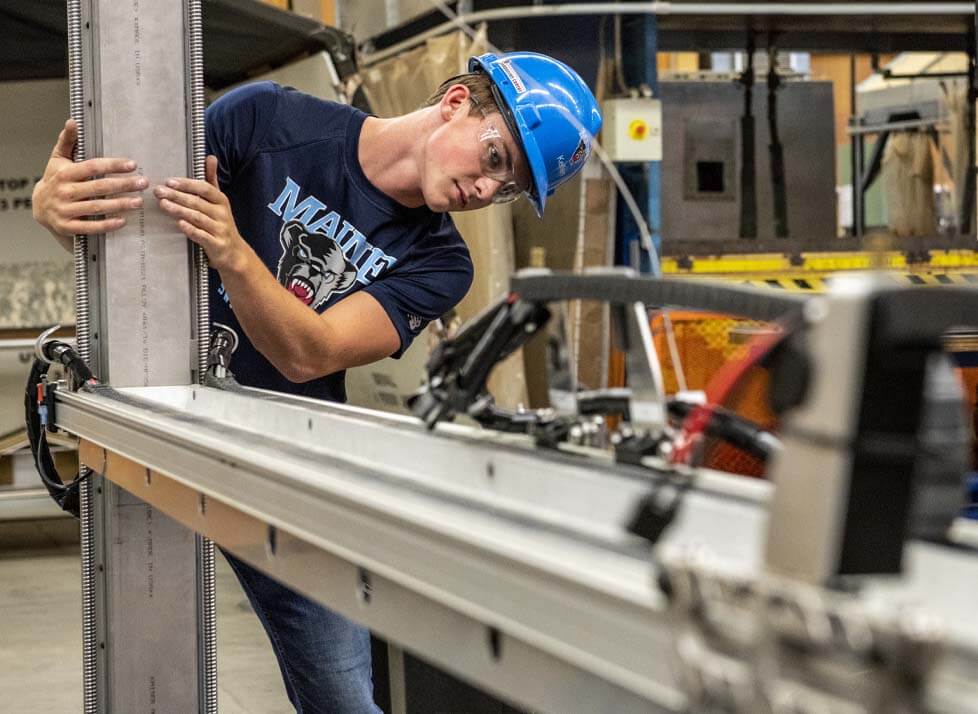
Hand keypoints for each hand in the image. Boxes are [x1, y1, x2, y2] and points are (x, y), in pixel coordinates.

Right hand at [32, 119, 147, 240]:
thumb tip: (73, 121)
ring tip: (138, 202)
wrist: (40, 207)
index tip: (132, 165)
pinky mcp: (67, 227)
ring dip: (120, 205)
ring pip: (96, 207)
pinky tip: (123, 221)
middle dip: (123, 185)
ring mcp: (65, 210)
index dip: (113, 165)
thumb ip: (67, 141)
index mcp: (64, 173)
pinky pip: (90, 227)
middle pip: (98, 187)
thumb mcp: (58, 159)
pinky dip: (107, 225)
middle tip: (143, 183)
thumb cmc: (55, 180)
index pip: (92, 167)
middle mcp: (64, 191)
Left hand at [155, 156, 245, 272]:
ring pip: (198, 218)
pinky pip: (203, 236)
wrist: (234, 253)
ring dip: (180, 210)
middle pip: (198, 202)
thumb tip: (210, 157)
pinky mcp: (217, 244)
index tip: (169, 181)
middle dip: (177, 196)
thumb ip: (212, 180)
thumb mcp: (219, 201)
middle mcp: (222, 214)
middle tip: (158, 192)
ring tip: (163, 205)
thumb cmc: (220, 224)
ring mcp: (220, 230)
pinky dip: (191, 230)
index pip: (205, 188)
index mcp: (221, 201)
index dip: (187, 184)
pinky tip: (180, 224)